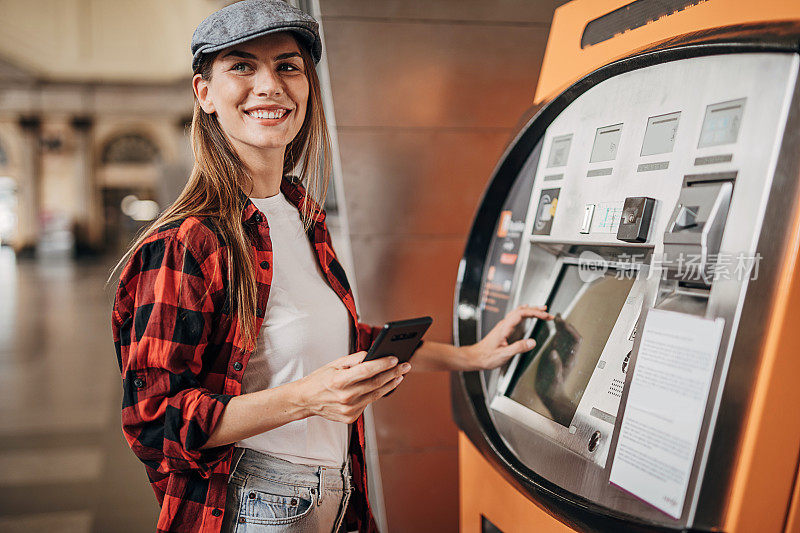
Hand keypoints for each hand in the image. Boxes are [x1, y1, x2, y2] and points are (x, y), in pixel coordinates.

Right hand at [297, 352, 411, 422]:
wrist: (306, 400)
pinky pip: (368, 403)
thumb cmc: (320, 379)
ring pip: (376, 395)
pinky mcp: (351, 417)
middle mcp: (345, 397)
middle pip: (376, 383)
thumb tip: (372, 354)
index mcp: (339, 381)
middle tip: (405, 366)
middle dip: (393, 373)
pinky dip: (376, 393)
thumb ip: (354, 360)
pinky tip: (384, 386)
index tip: (395, 358)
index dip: (383, 364)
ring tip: (400, 375)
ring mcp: (349, 409)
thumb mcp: (334, 364)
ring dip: (390, 384)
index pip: (367, 370)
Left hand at [461, 304, 553, 370]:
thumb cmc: (486, 356)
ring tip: (542, 311)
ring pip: (518, 312)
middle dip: (535, 310)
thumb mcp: (503, 354)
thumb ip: (518, 348)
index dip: (534, 313)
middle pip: (521, 310)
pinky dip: (525, 314)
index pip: (521, 314)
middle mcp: (504, 325)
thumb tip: (532, 342)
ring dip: (531, 310)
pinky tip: (528, 315)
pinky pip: (515, 317)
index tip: (545, 316)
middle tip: (547, 312)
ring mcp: (503, 326)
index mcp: (504, 328)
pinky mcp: (504, 330)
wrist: (475, 357)